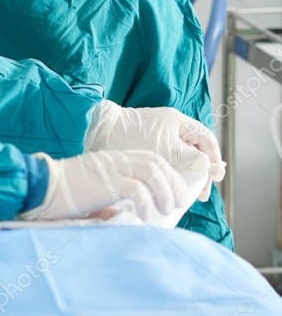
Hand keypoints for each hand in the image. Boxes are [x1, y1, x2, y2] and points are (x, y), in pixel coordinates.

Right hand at [20, 150, 189, 223]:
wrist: (44, 186)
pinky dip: (146, 202)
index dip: (170, 175)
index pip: (152, 159)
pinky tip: (147, 215)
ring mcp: (112, 168)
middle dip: (174, 183)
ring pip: (151, 171)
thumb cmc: (67, 192)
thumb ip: (115, 192)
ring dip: (165, 191)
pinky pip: (135, 188)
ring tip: (168, 209)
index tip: (178, 193)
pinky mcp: (106, 182)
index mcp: (116, 159)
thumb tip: (129, 212)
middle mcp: (117, 159)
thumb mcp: (96, 187)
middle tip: (181, 203)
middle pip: (156, 162)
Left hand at [85, 101, 225, 201]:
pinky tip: (172, 189)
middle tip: (202, 194)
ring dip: (188, 176)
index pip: (206, 138)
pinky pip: (168, 163)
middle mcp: (170, 128)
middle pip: (196, 150)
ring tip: (189, 194)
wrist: (100, 131)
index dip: (214, 157)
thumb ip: (192, 157)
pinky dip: (174, 175)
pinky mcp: (147, 149)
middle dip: (202, 172)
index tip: (215, 177)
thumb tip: (210, 167)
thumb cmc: (134, 136)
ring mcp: (159, 138)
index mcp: (178, 121)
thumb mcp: (168, 148)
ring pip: (182, 159)